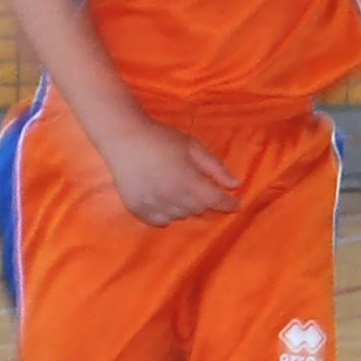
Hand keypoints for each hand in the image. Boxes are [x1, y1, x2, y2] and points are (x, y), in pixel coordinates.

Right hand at [103, 118, 240, 226]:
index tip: (236, 205)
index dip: (228, 204)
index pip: (214, 200)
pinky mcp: (137, 208)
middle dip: (204, 201)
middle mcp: (171, 197)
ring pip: (180, 216)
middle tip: (201, 188)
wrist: (124, 139)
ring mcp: (153, 205)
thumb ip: (215, 168)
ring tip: (180, 190)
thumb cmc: (162, 138)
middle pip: (198, 209)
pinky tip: (166, 201)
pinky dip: (167, 215)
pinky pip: (159, 221)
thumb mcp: (193, 147)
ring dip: (185, 207)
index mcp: (188, 181)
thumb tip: (235, 185)